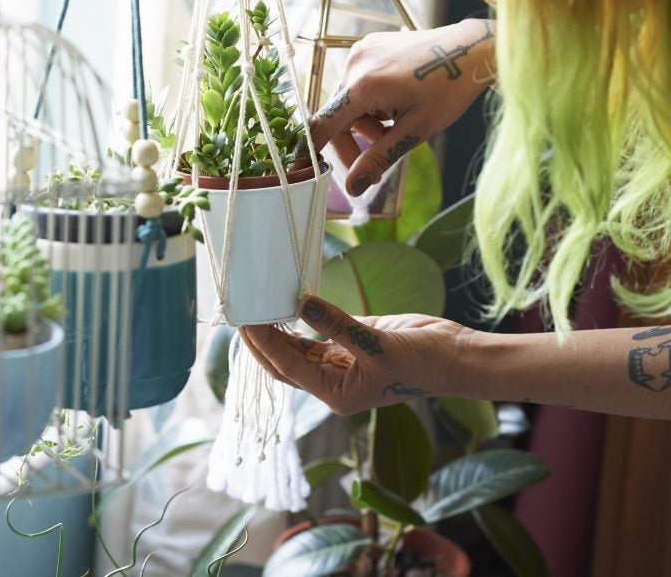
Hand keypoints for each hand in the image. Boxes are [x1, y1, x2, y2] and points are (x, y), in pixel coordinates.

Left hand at [239, 295, 470, 414]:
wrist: (455, 357)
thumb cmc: (423, 362)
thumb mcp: (377, 343)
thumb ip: (337, 324)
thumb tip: (302, 304)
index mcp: (335, 394)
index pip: (287, 368)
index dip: (265, 344)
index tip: (247, 320)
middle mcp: (333, 382)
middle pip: (284, 362)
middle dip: (261, 340)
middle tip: (241, 311)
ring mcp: (341, 363)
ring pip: (298, 348)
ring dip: (277, 330)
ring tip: (257, 304)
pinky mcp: (351, 344)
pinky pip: (317, 333)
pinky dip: (300, 320)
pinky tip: (285, 304)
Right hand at [307, 19, 494, 195]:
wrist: (471, 50)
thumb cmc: (448, 89)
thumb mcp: (415, 132)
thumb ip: (378, 159)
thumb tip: (352, 189)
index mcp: (363, 85)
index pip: (323, 125)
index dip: (311, 150)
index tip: (302, 170)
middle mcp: (354, 63)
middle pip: (337, 116)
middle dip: (354, 140)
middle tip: (378, 156)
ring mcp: (360, 51)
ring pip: (349, 102)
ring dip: (365, 120)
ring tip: (396, 122)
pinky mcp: (368, 46)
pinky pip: (358, 83)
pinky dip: (370, 101)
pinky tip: (395, 102)